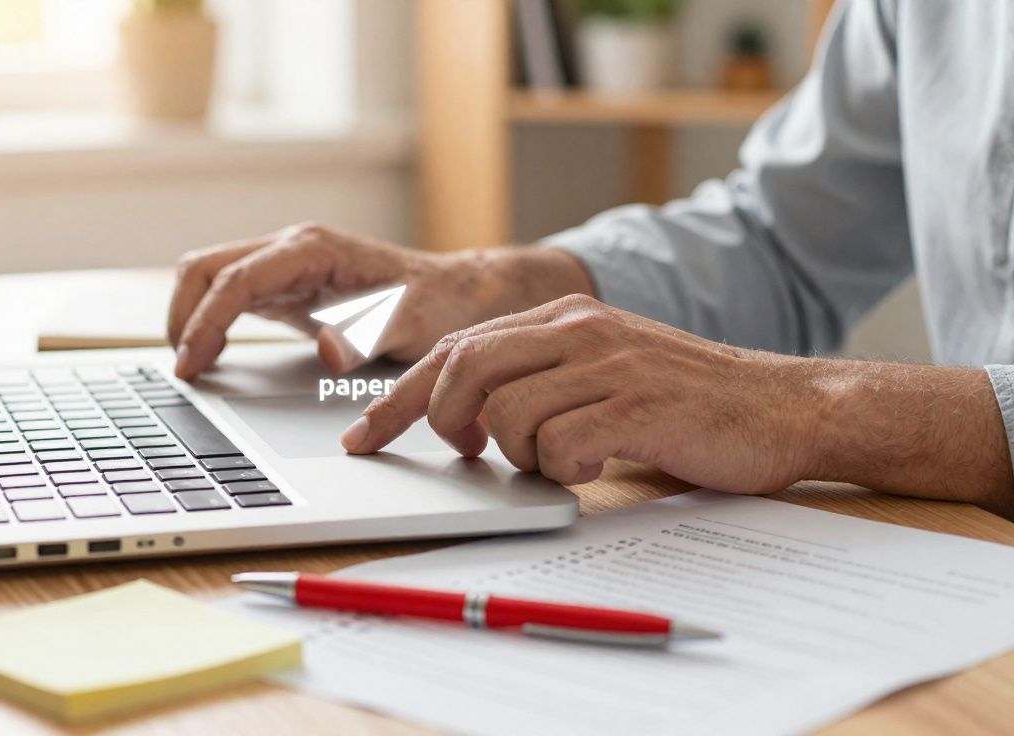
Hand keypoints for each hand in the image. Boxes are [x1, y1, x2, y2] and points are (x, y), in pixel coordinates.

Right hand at [167, 223, 591, 378]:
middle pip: (205, 267)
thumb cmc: (439, 305)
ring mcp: (285, 265)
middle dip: (182, 314)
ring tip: (190, 366)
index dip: (204, 321)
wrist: (459, 295)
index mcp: (313, 250)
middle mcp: (291, 249)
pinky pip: (229, 295)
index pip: (235, 278)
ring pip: (209, 277)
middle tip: (183, 369)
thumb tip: (327, 347)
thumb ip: (370, 333)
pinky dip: (208, 321)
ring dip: (189, 316)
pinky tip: (210, 356)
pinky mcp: (286, 287)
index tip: (190, 362)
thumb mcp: (413, 323)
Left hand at [342, 294, 822, 492]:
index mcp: (561, 317)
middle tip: (472, 453)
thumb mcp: (599, 370)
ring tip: (563, 458)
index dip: (397, 398)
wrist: (781, 406)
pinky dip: (566, 469)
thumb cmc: (683, 400)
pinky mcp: (637, 405)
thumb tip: (461, 418)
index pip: (453, 348)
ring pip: (505, 414)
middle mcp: (578, 330)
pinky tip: (598, 463)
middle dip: (443, 422)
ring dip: (519, 454)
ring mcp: (607, 364)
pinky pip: (560, 446)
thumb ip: (534, 379)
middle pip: (461, 368)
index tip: (362, 437)